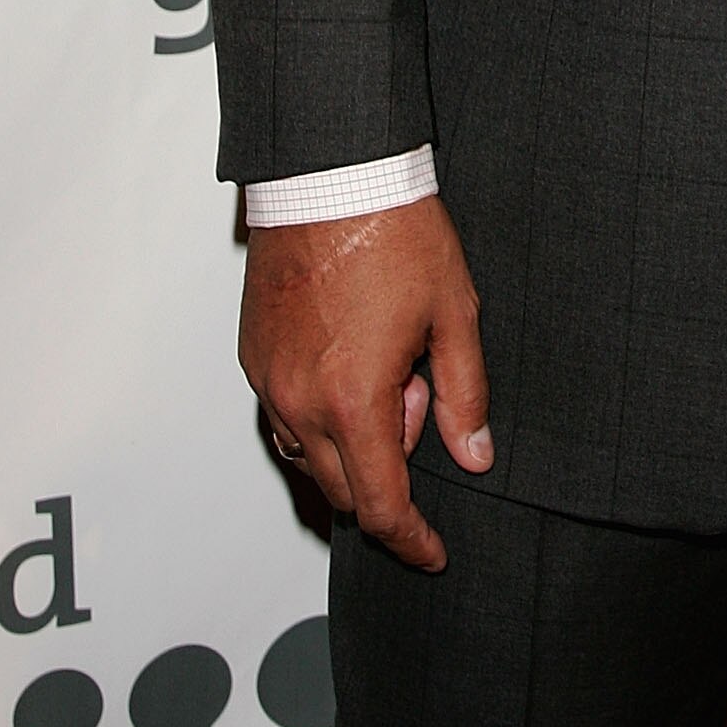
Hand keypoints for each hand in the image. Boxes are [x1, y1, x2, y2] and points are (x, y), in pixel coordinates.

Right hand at [239, 194, 490, 570]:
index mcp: (352, 402)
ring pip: (306, 455)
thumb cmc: (394, 232)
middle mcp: (298, 402)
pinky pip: (283, 416)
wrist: (330, 175)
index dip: (411, 540)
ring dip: (350, 443)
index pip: (380, 506)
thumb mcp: (453, 314)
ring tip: (388, 367)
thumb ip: (464, 395)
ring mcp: (267, 381)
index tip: (432, 551)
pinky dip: (318, 414)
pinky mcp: (252, 357)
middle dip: (388, 469)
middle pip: (341, 489)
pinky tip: (352, 360)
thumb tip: (474, 456)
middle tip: (419, 396)